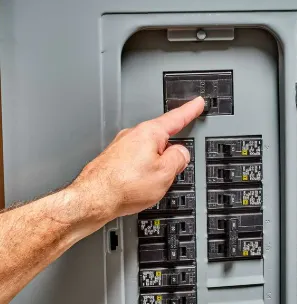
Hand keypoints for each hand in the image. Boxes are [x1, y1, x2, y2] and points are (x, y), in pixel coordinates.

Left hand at [72, 97, 204, 222]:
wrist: (92, 200)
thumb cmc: (123, 186)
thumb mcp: (165, 174)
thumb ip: (179, 159)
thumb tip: (181, 153)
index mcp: (150, 133)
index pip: (176, 118)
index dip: (190, 110)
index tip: (197, 103)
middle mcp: (133, 134)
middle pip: (162, 138)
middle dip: (170, 152)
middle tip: (173, 168)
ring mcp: (121, 146)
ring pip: (148, 152)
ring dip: (154, 165)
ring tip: (150, 184)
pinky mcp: (113, 158)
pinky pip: (136, 161)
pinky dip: (141, 171)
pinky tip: (138, 185)